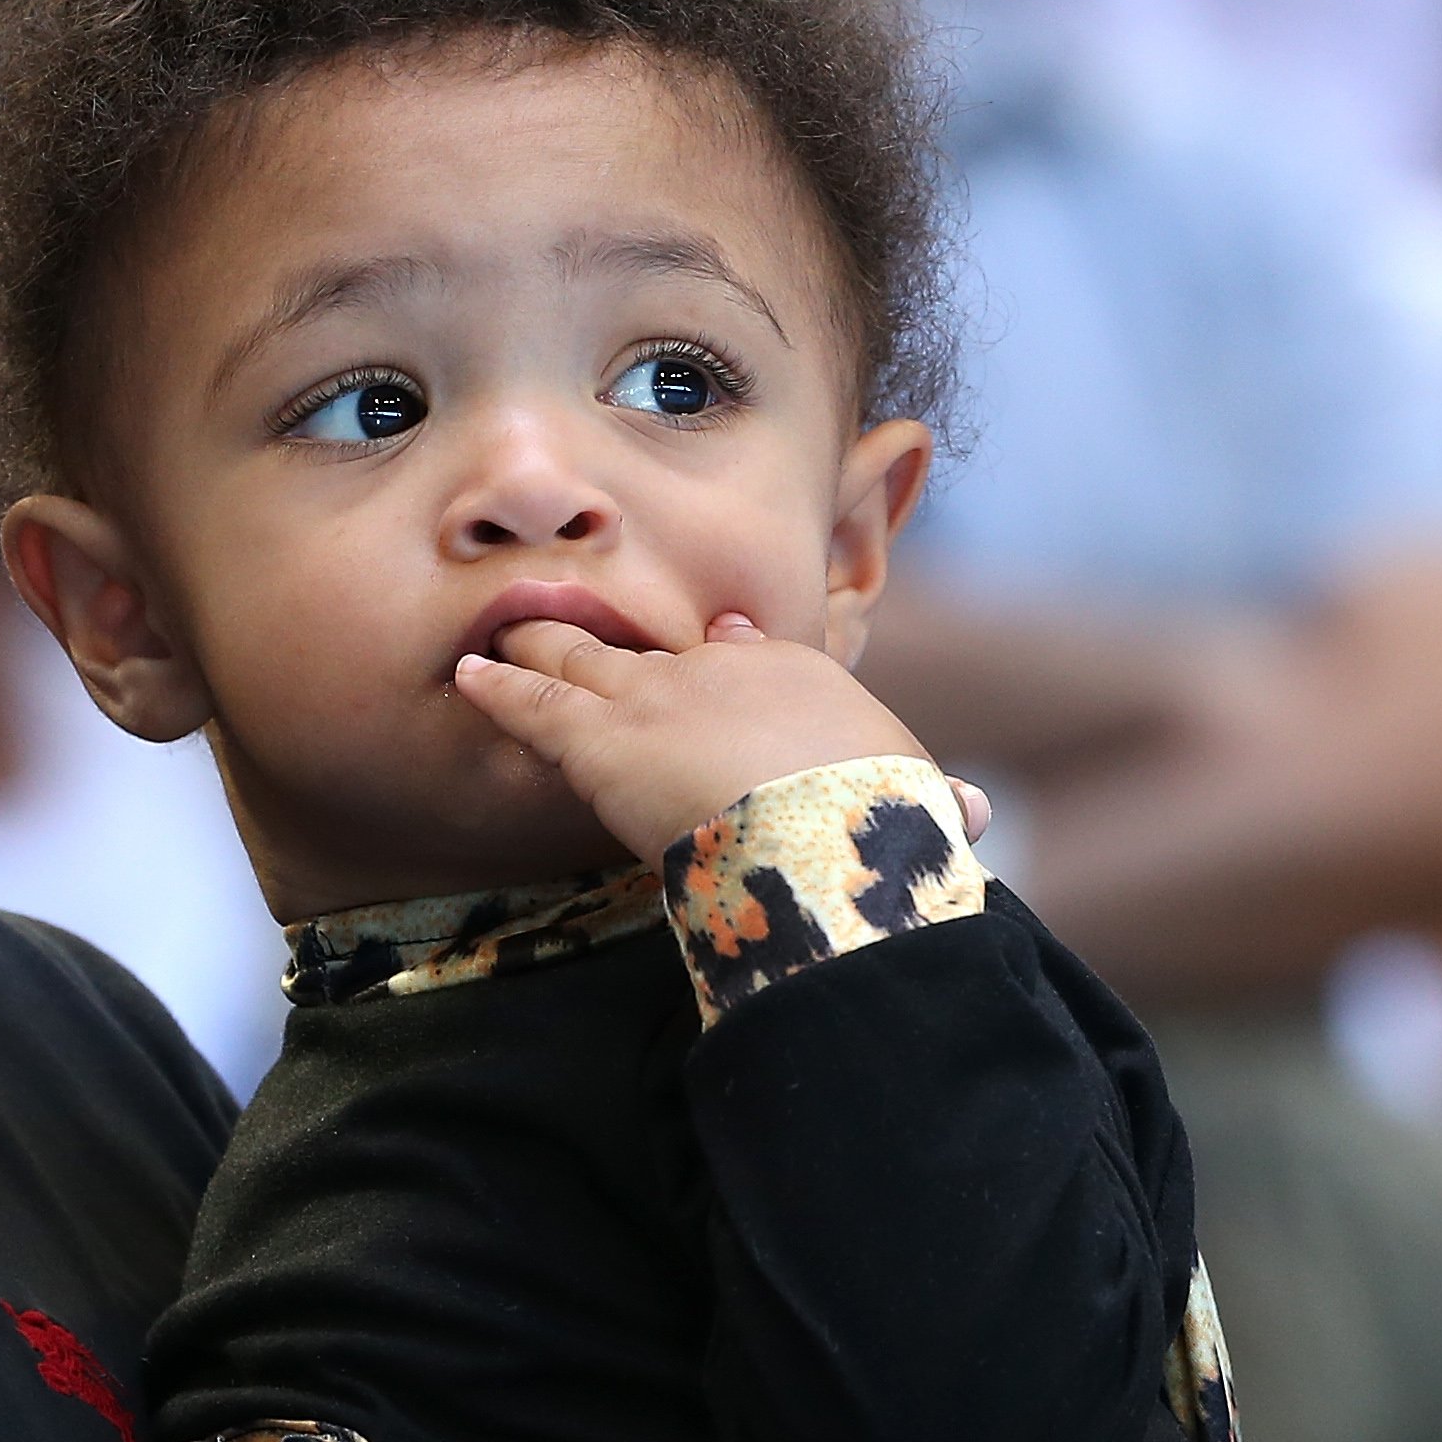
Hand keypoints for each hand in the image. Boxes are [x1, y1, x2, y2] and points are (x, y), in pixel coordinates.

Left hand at [455, 612, 972, 870]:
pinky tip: (468, 676)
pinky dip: (497, 689)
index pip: (744, 655)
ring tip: (501, 633)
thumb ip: (938, 801)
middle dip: (607, 630)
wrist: (829, 824)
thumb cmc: (884, 819)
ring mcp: (650, 694)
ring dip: (539, 643)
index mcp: (794, 676)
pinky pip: (532, 705)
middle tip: (567, 618)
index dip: (717, 660)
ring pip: (578, 657)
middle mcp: (716, 666)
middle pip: (649, 642)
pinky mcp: (597, 739)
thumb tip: (972, 811)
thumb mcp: (925, 799)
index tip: (708, 653)